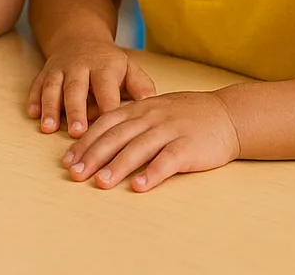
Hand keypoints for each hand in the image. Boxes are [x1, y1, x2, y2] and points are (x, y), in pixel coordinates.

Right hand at [28, 36, 155, 135]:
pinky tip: (33, 114)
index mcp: (105, 67)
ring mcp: (60, 68)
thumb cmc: (110, 64)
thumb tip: (152, 107)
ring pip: (53, 87)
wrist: (80, 38)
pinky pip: (37, 84)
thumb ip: (142, 87)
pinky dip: (34, 99)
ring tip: (48, 127)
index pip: (106, 90)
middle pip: (76, 88)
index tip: (110, 130)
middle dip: (75, 111)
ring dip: (50, 107)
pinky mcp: (45, 72)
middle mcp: (80, 66)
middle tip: (77, 133)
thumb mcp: (130, 69)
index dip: (107, 108)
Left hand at [61, 91, 240, 190]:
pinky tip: (138, 187)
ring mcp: (169, 131)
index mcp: (138, 109)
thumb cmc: (185, 116)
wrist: (227, 115)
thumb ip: (128, 121)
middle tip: (75, 174)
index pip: (104, 125)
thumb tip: (96, 141)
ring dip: (117, 166)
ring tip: (100, 182)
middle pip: (116, 137)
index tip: (67, 160)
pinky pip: (167, 161)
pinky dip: (152, 174)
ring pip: (138, 148)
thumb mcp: (152, 109)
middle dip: (92, 156)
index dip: (84, 143)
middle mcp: (150, 117)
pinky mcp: (188, 146)